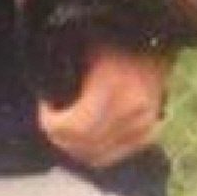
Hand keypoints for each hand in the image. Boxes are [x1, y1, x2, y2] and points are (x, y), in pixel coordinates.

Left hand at [38, 41, 173, 169]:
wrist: (153, 39)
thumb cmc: (110, 41)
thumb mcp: (80, 52)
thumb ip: (61, 81)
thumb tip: (43, 101)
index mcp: (114, 92)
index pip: (72, 129)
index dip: (50, 122)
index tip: (45, 105)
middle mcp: (132, 114)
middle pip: (82, 146)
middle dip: (59, 135)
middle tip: (52, 117)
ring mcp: (144, 126)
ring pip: (96, 156)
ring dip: (74, 145)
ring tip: (66, 124)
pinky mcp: (149, 133)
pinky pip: (112, 155)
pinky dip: (93, 149)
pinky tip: (84, 134)